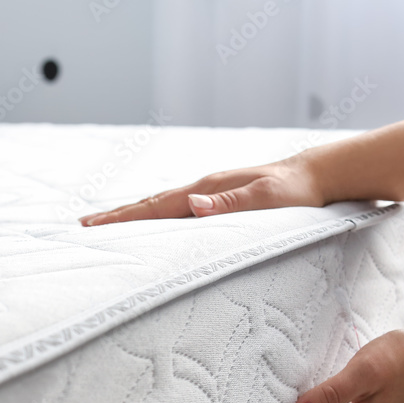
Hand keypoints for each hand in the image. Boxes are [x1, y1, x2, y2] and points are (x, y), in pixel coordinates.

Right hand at [79, 155, 324, 225]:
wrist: (319, 176)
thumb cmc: (297, 193)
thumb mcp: (267, 201)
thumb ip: (230, 205)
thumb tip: (192, 205)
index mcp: (207, 191)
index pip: (155, 207)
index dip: (121, 218)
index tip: (92, 226)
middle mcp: (202, 189)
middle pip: (149, 204)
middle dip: (115, 216)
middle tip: (84, 226)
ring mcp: (208, 193)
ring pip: (160, 205)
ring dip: (132, 215)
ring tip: (107, 223)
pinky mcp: (218, 199)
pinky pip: (176, 209)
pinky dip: (154, 215)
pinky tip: (153, 222)